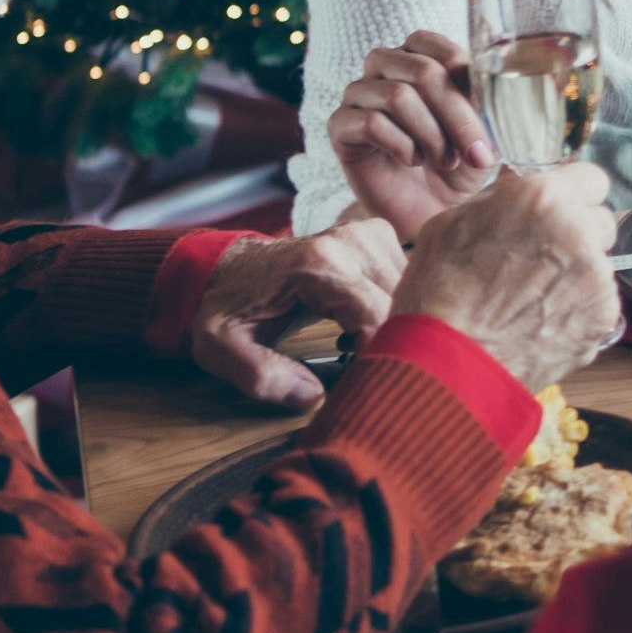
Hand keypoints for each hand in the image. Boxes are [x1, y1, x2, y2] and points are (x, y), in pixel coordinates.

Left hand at [191, 220, 405, 409]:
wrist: (220, 266)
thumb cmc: (223, 307)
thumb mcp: (221, 349)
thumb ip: (261, 375)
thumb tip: (313, 397)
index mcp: (318, 266)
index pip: (378, 317)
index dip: (378, 355)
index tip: (363, 382)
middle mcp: (350, 242)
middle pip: (402, 303)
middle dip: (391, 342)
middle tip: (360, 370)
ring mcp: (366, 235)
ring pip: (411, 290)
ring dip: (395, 323)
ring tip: (356, 345)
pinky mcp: (374, 236)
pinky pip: (407, 277)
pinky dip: (394, 305)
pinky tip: (363, 322)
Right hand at [325, 31, 499, 239]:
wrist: (431, 210)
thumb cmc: (460, 163)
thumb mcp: (486, 129)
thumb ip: (489, 97)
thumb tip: (501, 68)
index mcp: (420, 55)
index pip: (439, 47)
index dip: (467, 83)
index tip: (487, 122)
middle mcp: (384, 66)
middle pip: (421, 71)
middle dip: (455, 116)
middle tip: (473, 153)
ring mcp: (358, 93)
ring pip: (397, 96)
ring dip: (431, 134)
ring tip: (444, 159)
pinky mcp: (340, 125)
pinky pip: (370, 122)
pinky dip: (402, 146)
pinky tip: (412, 161)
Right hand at [387, 160, 621, 394]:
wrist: (446, 364)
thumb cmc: (438, 295)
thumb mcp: (453, 222)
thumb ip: (503, 200)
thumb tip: (522, 193)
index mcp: (544, 198)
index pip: (591, 179)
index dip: (572, 197)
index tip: (560, 212)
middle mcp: (579, 232)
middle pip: (600, 222)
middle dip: (578, 236)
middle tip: (539, 261)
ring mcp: (597, 278)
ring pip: (599, 266)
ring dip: (576, 276)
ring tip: (531, 301)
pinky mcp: (603, 318)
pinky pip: (598, 304)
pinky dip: (577, 312)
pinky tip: (540, 323)